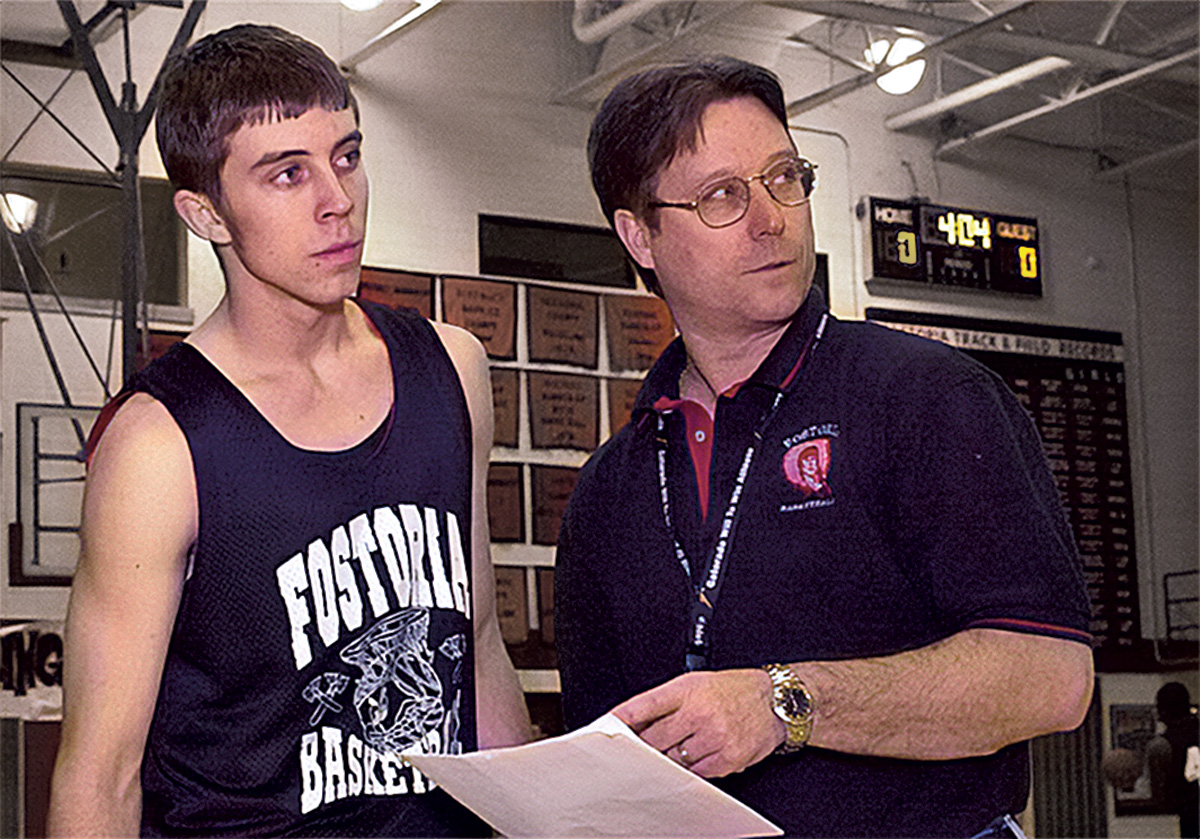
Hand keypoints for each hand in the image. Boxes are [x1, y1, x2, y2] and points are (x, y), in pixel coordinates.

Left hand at [611, 669, 784, 777]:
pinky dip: (691, 767)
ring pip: (673, 758)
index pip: (646, 704)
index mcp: (688, 689)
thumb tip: (634, 721)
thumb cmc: (732, 689)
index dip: (624, 718)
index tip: (608, 727)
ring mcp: (714, 736)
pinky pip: (695, 772)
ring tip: (681, 745)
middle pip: (655, 738)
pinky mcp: (728, 758)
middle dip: (644, 745)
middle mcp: (700, 712)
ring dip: (670, 757)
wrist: (773, 700)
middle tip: (641, 747)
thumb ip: (665, 701)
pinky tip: (698, 754)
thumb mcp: (695, 682)